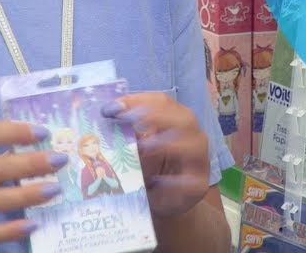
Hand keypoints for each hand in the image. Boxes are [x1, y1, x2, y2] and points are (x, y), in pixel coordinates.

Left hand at [103, 92, 209, 218]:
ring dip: (168, 143)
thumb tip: (107, 121)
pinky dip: (175, 181)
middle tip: (128, 119)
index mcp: (174, 121)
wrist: (163, 203)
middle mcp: (191, 136)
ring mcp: (198, 160)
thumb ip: (126, 137)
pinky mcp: (198, 186)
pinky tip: (158, 182)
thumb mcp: (133, 152)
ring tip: (145, 147)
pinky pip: (190, 181)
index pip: (162, 102)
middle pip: (184, 117)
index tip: (111, 108)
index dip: (138, 101)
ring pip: (194, 144)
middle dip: (156, 115)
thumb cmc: (147, 172)